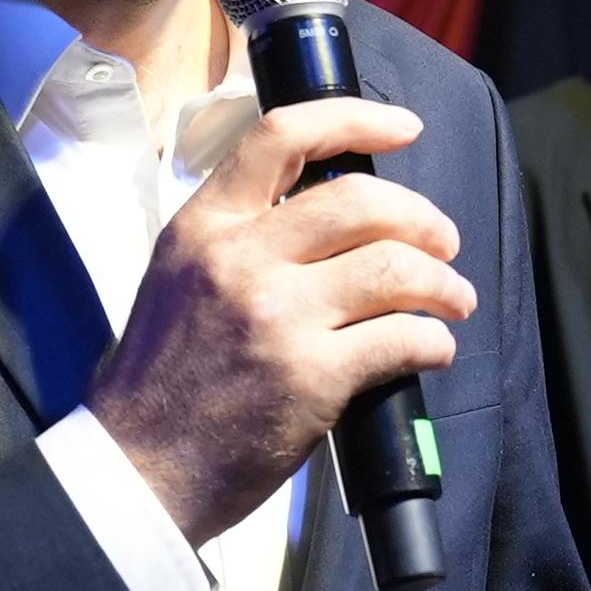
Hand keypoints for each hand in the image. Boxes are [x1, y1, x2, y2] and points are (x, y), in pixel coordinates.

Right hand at [89, 98, 473, 541]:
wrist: (137, 471)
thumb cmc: (160, 384)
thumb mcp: (177, 280)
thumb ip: (240, 239)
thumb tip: (327, 217)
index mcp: (203, 227)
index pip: (282, 137)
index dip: (355, 119)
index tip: (403, 127)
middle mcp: (239, 260)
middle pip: (360, 200)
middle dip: (422, 217)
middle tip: (444, 242)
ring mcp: (277, 317)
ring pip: (394, 267)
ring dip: (442, 282)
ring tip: (454, 299)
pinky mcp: (311, 376)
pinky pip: (401, 338)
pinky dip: (433, 340)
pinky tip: (433, 348)